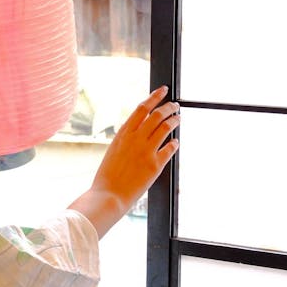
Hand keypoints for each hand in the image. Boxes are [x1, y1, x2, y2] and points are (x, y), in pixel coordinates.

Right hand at [69, 86, 179, 236]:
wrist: (108, 195)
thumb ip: (127, 139)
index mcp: (123, 133)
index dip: (155, 97)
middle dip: (169, 107)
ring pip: (166, 128)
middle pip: (157, 115)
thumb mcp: (114, 150)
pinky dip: (174, 143)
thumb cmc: (108, 176)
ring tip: (179, 118)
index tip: (163, 90)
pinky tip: (176, 142)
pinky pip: (169, 148)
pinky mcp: (155, 165)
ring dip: (174, 120)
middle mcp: (135, 138)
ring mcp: (146, 151)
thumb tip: (140, 130)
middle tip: (175, 106)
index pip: (142, 108)